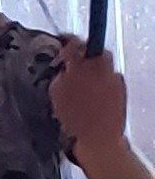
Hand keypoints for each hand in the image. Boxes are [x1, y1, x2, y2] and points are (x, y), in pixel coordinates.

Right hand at [52, 37, 129, 157]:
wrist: (98, 139)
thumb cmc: (74, 118)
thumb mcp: (56, 93)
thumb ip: (61, 75)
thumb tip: (66, 67)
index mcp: (81, 67)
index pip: (74, 42)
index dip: (67, 39)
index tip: (62, 40)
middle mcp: (100, 68)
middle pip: (95, 49)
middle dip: (86, 52)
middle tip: (75, 60)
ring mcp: (114, 77)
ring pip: (104, 63)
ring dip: (95, 66)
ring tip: (85, 79)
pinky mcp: (122, 88)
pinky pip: (111, 77)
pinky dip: (103, 80)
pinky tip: (95, 93)